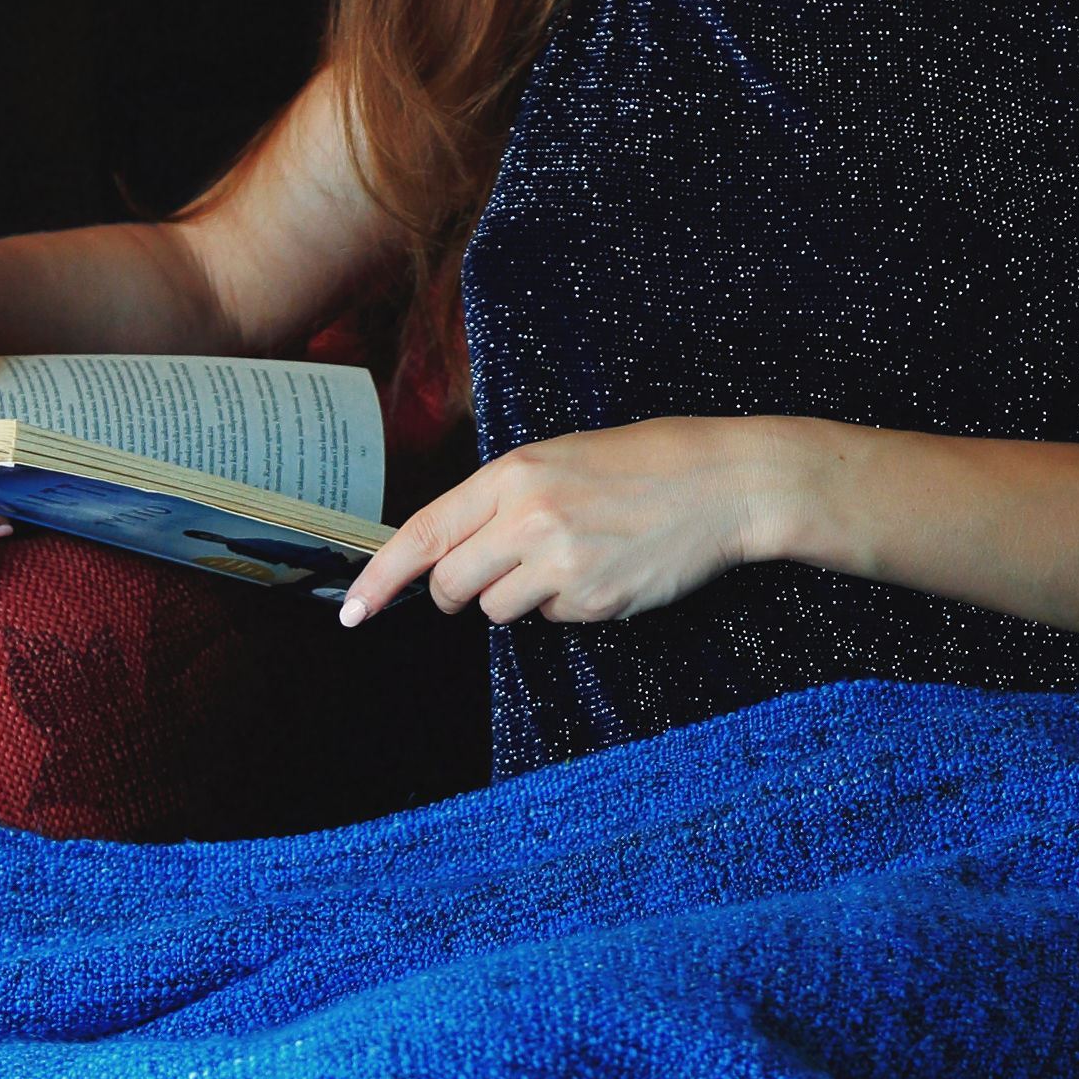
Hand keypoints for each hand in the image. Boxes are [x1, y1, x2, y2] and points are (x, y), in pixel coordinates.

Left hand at [337, 418, 786, 629]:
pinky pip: (552, 619)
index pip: (424, 533)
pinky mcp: (594, 600)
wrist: (725, 483)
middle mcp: (529, 517)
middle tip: (492, 578)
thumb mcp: (562, 458)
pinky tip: (605, 570)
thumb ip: (502, 500)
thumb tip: (449, 550)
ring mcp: (561, 562)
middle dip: (457, 593)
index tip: (353, 611)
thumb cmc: (647, 463)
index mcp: (514, 473)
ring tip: (571, 557)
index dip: (380, 578)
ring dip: (519, 597)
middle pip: (451, 583)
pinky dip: (568, 606)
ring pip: (497, 609)